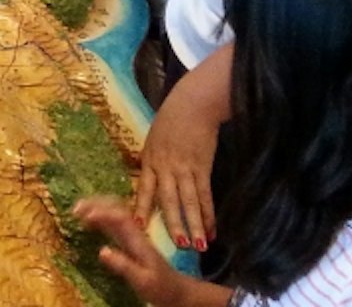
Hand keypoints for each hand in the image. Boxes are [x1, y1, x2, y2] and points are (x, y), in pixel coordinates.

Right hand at [72, 196, 193, 306]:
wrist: (178, 291)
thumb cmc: (161, 287)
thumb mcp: (142, 281)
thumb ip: (124, 266)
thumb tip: (101, 250)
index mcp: (138, 240)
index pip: (120, 217)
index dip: (102, 213)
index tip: (83, 216)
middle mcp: (135, 232)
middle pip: (116, 207)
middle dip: (95, 204)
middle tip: (75, 208)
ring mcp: (132, 234)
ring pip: (114, 210)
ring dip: (96, 206)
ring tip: (77, 210)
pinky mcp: (129, 240)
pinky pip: (112, 221)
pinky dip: (98, 215)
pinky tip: (88, 220)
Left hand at [137, 70, 223, 251]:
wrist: (192, 105)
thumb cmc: (170, 121)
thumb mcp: (152, 139)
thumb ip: (149, 161)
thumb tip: (143, 176)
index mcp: (149, 160)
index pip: (144, 188)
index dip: (141, 207)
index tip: (138, 226)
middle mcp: (165, 167)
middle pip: (168, 200)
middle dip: (173, 224)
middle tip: (177, 246)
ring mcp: (185, 168)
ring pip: (189, 202)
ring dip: (194, 225)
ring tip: (198, 246)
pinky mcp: (203, 167)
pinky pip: (206, 195)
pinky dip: (209, 214)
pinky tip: (212, 230)